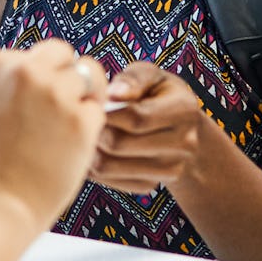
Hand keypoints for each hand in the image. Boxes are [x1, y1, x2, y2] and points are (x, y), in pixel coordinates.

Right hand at [0, 42, 106, 232]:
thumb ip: (1, 85)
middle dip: (64, 77)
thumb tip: (32, 72)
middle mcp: (24, 70)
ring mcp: (54, 93)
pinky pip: (98, 110)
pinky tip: (72, 147)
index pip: (30, 53)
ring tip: (67, 129)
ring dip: (82, 99)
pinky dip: (90, 127)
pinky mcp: (80, 120)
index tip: (31, 105)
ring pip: (88, 77)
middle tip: (61, 108)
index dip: (37, 77)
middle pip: (62, 54)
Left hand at [91, 64, 202, 193]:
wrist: (181, 129)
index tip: (90, 103)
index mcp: (184, 110)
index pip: (136, 117)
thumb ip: (133, 79)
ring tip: (83, 132)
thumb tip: (112, 94)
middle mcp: (183, 144)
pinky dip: (92, 166)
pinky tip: (92, 148)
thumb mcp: (151, 76)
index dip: (106, 110)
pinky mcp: (151, 185)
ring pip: (108, 165)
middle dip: (93, 129)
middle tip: (78, 118)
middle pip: (119, 143)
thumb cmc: (158, 94)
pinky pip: (108, 180)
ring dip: (88, 148)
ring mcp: (169, 169)